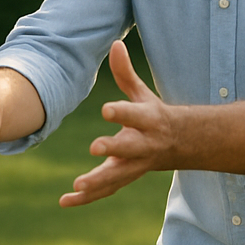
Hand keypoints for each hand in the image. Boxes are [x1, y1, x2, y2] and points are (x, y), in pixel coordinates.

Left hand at [61, 41, 173, 206]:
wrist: (180, 146)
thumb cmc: (154, 115)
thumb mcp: (142, 94)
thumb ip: (125, 73)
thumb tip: (115, 43)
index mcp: (148, 121)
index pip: (134, 115)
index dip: (121, 112)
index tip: (105, 109)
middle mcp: (143, 145)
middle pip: (128, 148)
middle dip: (113, 148)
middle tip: (94, 147)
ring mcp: (135, 165)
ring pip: (117, 176)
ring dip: (98, 182)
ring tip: (77, 186)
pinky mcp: (125, 177)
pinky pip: (106, 190)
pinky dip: (86, 198)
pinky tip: (64, 201)